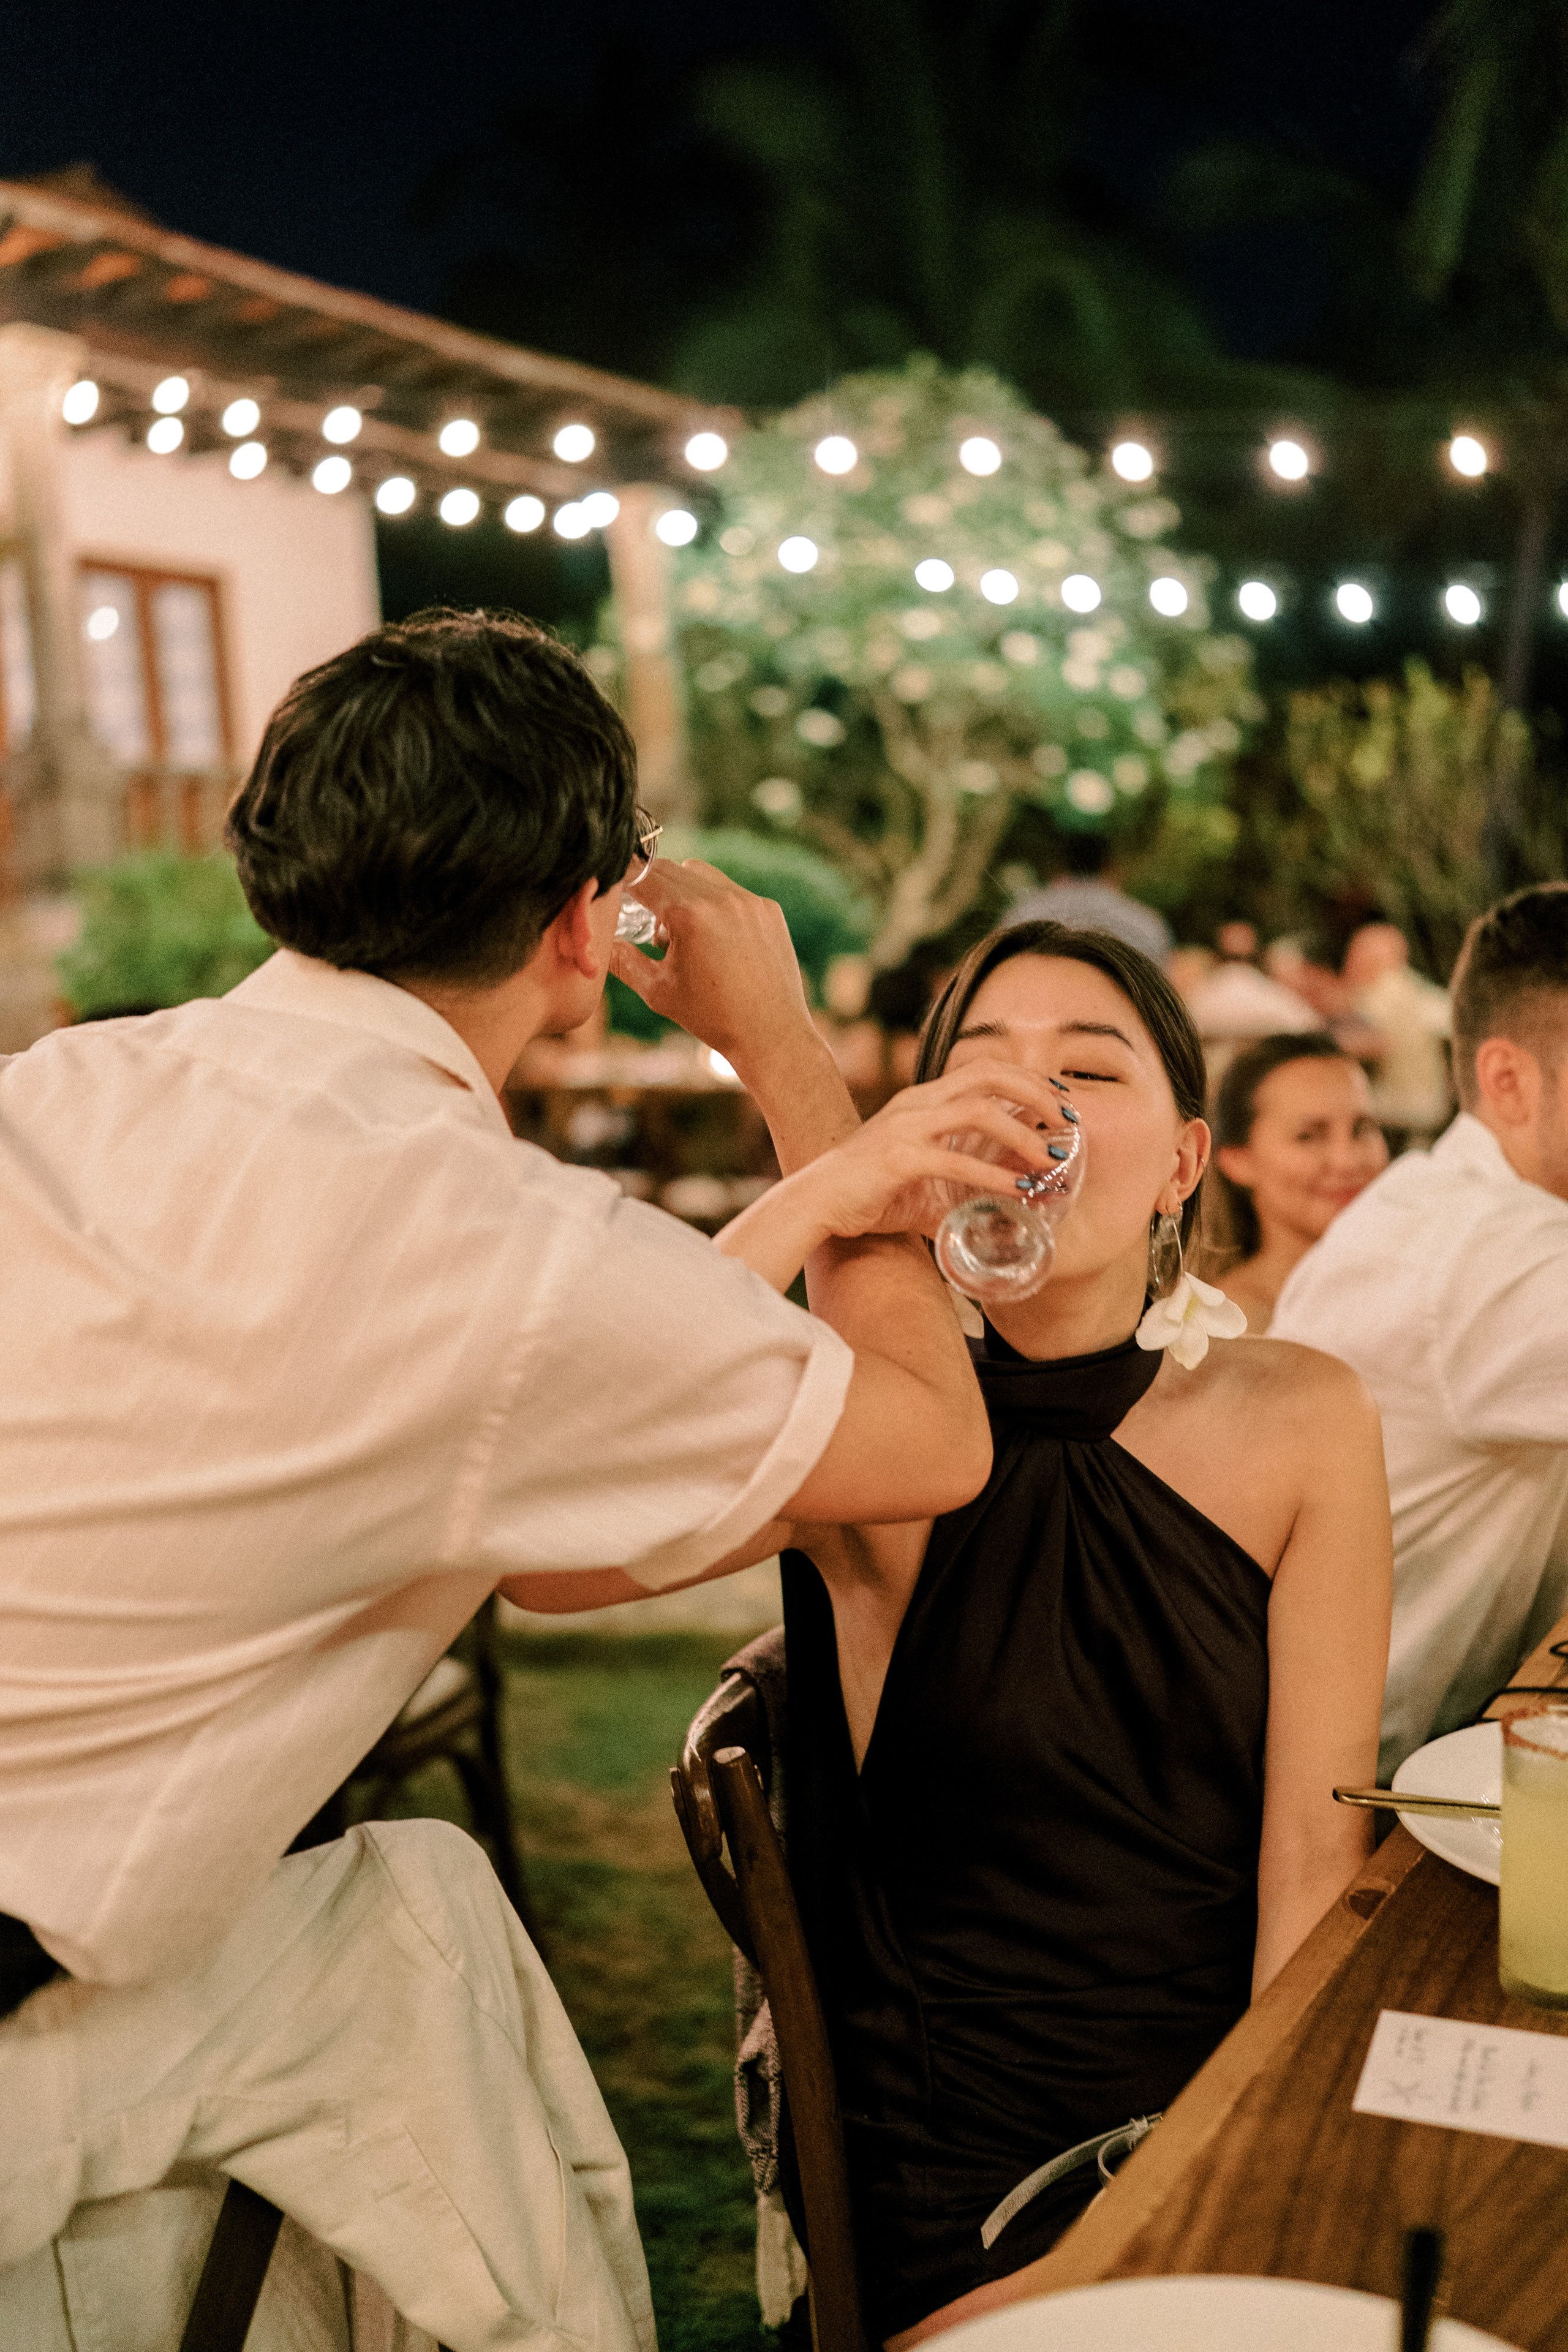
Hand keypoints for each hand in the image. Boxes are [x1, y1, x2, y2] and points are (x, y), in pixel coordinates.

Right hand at [608, 859, 813, 1071]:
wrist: (770, 1034)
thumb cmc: (712, 1017)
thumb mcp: (657, 991)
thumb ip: (622, 961)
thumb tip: (600, 943)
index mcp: (690, 914)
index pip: (643, 877)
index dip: (623, 881)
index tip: (613, 889)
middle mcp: (722, 898)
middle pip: (670, 869)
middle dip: (651, 888)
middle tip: (644, 918)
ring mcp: (749, 901)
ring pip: (701, 874)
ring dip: (683, 892)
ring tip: (682, 934)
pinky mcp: (768, 909)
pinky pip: (731, 891)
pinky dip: (714, 904)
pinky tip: (715, 941)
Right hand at [781, 1058, 1074, 1244]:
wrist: (816, 1202)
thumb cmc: (869, 1192)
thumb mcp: (922, 1175)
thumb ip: (962, 1179)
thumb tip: (1011, 1198)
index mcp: (923, 1099)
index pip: (985, 1069)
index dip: (1028, 1078)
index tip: (1061, 1099)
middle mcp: (917, 1103)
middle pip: (988, 1074)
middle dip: (1035, 1091)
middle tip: (1068, 1118)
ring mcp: (906, 1127)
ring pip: (978, 1111)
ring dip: (1021, 1133)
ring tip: (1050, 1158)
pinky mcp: (898, 1158)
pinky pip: (955, 1161)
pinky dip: (992, 1175)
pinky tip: (1017, 1190)